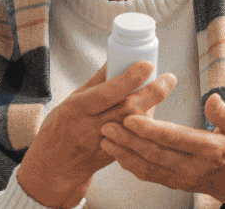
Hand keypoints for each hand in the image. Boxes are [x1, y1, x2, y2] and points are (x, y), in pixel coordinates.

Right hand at [18, 62, 176, 207]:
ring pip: (136, 125)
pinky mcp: (116, 156)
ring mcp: (105, 144)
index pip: (107, 93)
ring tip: (162, 87)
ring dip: (153, 106)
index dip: (128, 79)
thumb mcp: (71, 100)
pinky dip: (147, 122)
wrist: (55, 166)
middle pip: (128, 110)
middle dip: (152, 93)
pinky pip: (136, 138)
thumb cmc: (62, 127)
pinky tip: (152, 109)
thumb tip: (115, 58)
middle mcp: (91, 128)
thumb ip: (96, 82)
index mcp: (77, 109)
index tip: (147, 65)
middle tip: (168, 78)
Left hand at [99, 93, 224, 207]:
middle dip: (128, 140)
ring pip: (148, 167)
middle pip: (155, 154)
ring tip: (105, 139)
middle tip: (108, 125)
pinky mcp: (175, 183)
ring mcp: (182, 178)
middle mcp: (193, 167)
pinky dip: (131, 165)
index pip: (175, 138)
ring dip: (124, 154)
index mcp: (210, 150)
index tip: (131, 118)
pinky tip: (118, 153)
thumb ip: (224, 114)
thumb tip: (212, 98)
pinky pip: (150, 176)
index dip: (151, 130)